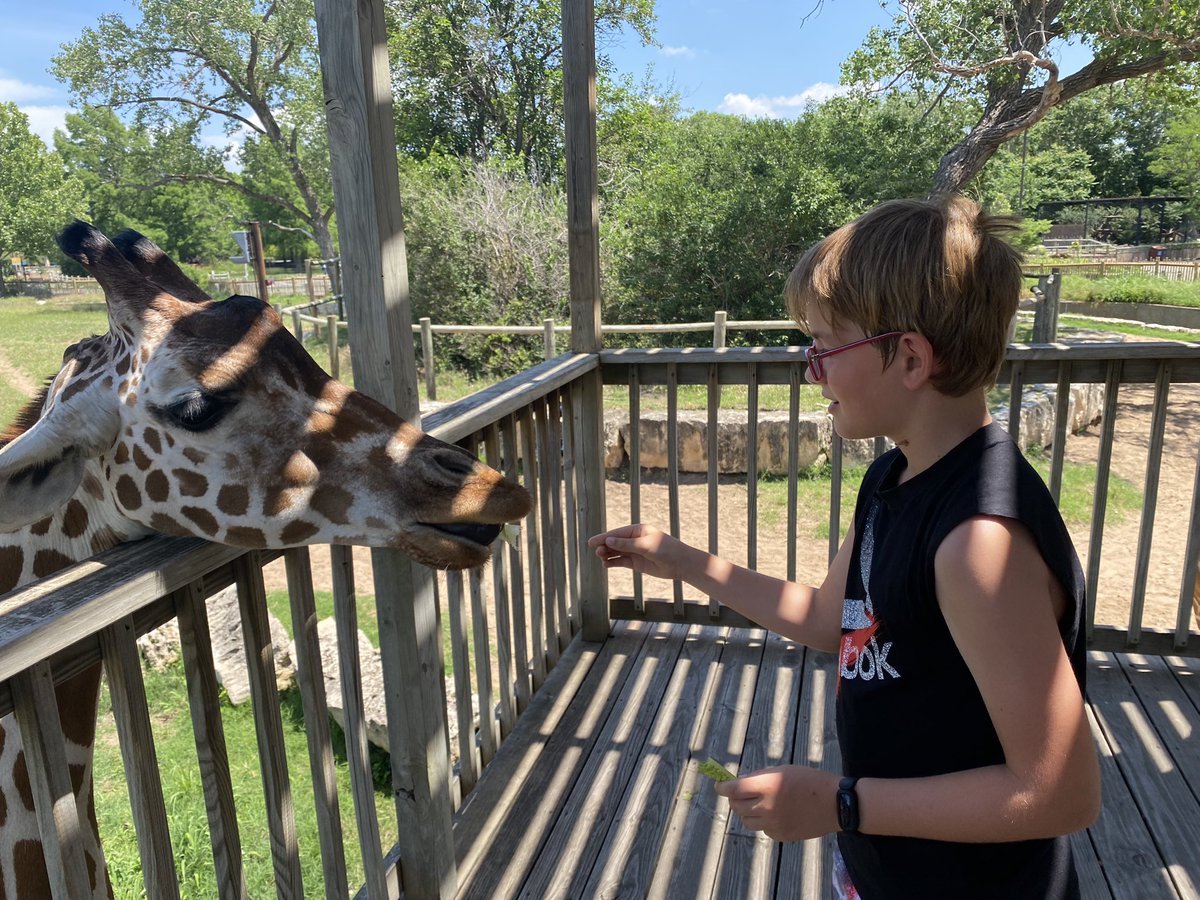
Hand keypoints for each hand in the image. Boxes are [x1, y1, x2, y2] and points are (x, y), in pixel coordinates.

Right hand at [586, 523, 690, 581]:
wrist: (679, 563)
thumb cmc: (665, 549)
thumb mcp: (645, 545)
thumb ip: (626, 544)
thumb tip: (609, 540)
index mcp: (637, 531)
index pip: (616, 534)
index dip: (603, 537)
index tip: (591, 542)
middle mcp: (633, 540)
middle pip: (614, 543)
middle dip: (604, 546)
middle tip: (597, 551)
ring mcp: (634, 552)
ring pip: (616, 552)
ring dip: (607, 555)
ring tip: (601, 558)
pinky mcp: (635, 563)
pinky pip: (621, 562)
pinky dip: (613, 563)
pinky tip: (606, 564)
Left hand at [715, 766, 839, 841]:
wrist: (835, 803)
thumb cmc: (809, 780)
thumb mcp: (782, 770)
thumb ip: (759, 778)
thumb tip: (740, 784)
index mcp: (767, 786)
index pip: (733, 789)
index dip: (723, 787)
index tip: (720, 786)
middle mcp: (767, 807)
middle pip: (737, 807)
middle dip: (734, 800)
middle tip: (738, 795)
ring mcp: (774, 824)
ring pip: (747, 821)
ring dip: (747, 812)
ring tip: (757, 804)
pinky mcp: (781, 836)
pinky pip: (763, 830)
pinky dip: (763, 822)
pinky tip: (774, 814)